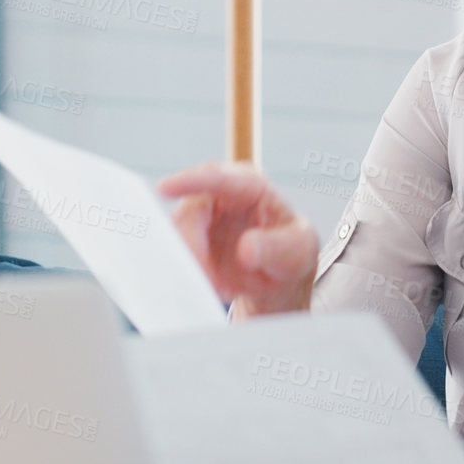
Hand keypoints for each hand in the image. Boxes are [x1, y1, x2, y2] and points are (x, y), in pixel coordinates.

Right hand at [158, 163, 317, 317]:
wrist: (277, 280)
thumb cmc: (291, 253)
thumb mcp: (298, 251)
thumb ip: (277, 248)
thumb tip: (247, 249)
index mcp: (251, 186)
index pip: (219, 178)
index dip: (191, 181)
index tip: (165, 188)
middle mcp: (219, 196)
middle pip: (190, 211)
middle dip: (193, 245)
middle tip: (207, 276)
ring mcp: (200, 218)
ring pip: (177, 235)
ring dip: (192, 264)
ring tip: (218, 285)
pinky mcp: (189, 240)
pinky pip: (176, 254)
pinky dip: (189, 271)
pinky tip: (209, 284)